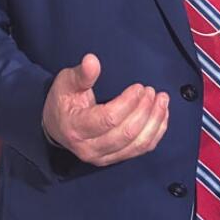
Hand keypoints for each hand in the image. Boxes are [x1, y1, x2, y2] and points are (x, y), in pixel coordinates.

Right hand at [42, 53, 169, 166]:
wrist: (57, 126)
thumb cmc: (63, 101)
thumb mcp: (67, 82)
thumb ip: (82, 74)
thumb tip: (92, 60)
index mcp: (76, 128)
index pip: (108, 119)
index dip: (128, 103)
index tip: (138, 87)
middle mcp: (89, 148)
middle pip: (126, 133)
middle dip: (144, 110)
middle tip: (151, 91)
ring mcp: (103, 157)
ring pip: (137, 144)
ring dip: (154, 121)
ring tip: (162, 101)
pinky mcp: (115, 159)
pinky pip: (141, 149)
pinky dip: (155, 133)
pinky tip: (161, 115)